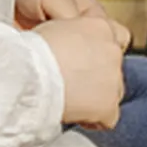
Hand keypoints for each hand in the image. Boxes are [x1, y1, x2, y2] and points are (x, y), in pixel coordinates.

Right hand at [35, 12, 130, 130]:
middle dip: (99, 75)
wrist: (30, 73)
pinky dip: (94, 120)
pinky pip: (108, 118)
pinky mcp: (108, 103)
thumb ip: (72, 36)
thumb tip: (70, 49)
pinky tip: (76, 116)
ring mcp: (113, 77)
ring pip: (114, 91)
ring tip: (72, 100)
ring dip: (98, 96)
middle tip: (73, 82)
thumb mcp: (54, 29)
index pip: (116, 36)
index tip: (81, 61)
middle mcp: (112, 48)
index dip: (98, 51)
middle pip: (114, 65)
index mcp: (98, 25)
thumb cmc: (31, 51)